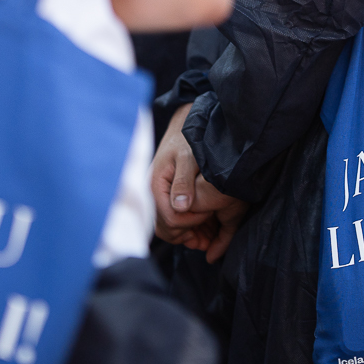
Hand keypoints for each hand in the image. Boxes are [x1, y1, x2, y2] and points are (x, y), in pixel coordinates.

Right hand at [150, 105, 247, 261]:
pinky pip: (172, 223)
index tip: (209, 213)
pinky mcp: (166, 200)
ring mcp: (158, 199)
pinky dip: (186, 229)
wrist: (183, 128)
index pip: (170, 219)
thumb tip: (180, 206)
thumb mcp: (188, 157)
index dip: (191, 221)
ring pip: (168, 230)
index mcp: (155, 186)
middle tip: (210, 229)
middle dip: (188, 233)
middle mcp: (153, 196)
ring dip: (187, 235)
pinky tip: (203, 229)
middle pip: (166, 229)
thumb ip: (184, 181)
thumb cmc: (187, 139)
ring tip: (208, 235)